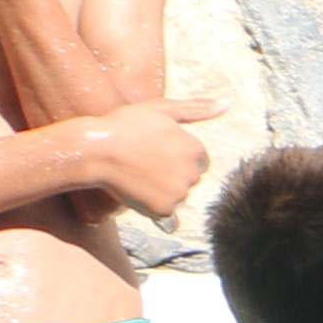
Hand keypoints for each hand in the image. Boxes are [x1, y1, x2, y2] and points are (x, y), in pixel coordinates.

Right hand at [76, 98, 222, 220]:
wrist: (95, 149)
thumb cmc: (125, 125)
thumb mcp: (162, 109)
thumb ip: (196, 108)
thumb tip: (227, 103)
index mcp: (196, 150)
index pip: (199, 161)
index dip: (176, 155)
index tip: (155, 150)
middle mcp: (192, 174)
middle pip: (188, 179)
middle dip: (171, 174)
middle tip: (142, 162)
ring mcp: (179, 194)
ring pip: (176, 197)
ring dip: (161, 192)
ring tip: (136, 175)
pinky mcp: (164, 211)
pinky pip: (167, 218)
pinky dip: (154, 210)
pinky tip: (137, 194)